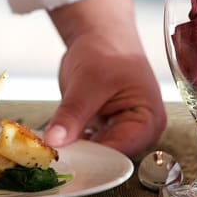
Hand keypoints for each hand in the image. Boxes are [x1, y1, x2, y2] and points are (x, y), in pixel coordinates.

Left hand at [43, 0, 166, 157]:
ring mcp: (116, 129)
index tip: (67, 161)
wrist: (99, 35)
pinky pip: (83, 140)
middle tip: (53, 159)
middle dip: (82, 157)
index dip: (95, 159)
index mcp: (147, 120)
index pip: (122, 150)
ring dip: (73, 150)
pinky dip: (68, 140)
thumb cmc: (106, 51)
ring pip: (93, 150)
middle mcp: (136, 131)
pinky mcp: (99, 126)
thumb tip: (54, 141)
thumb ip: (73, 113)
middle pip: (109, 155)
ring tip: (49, 152)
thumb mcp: (88, 81)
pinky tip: (51, 142)